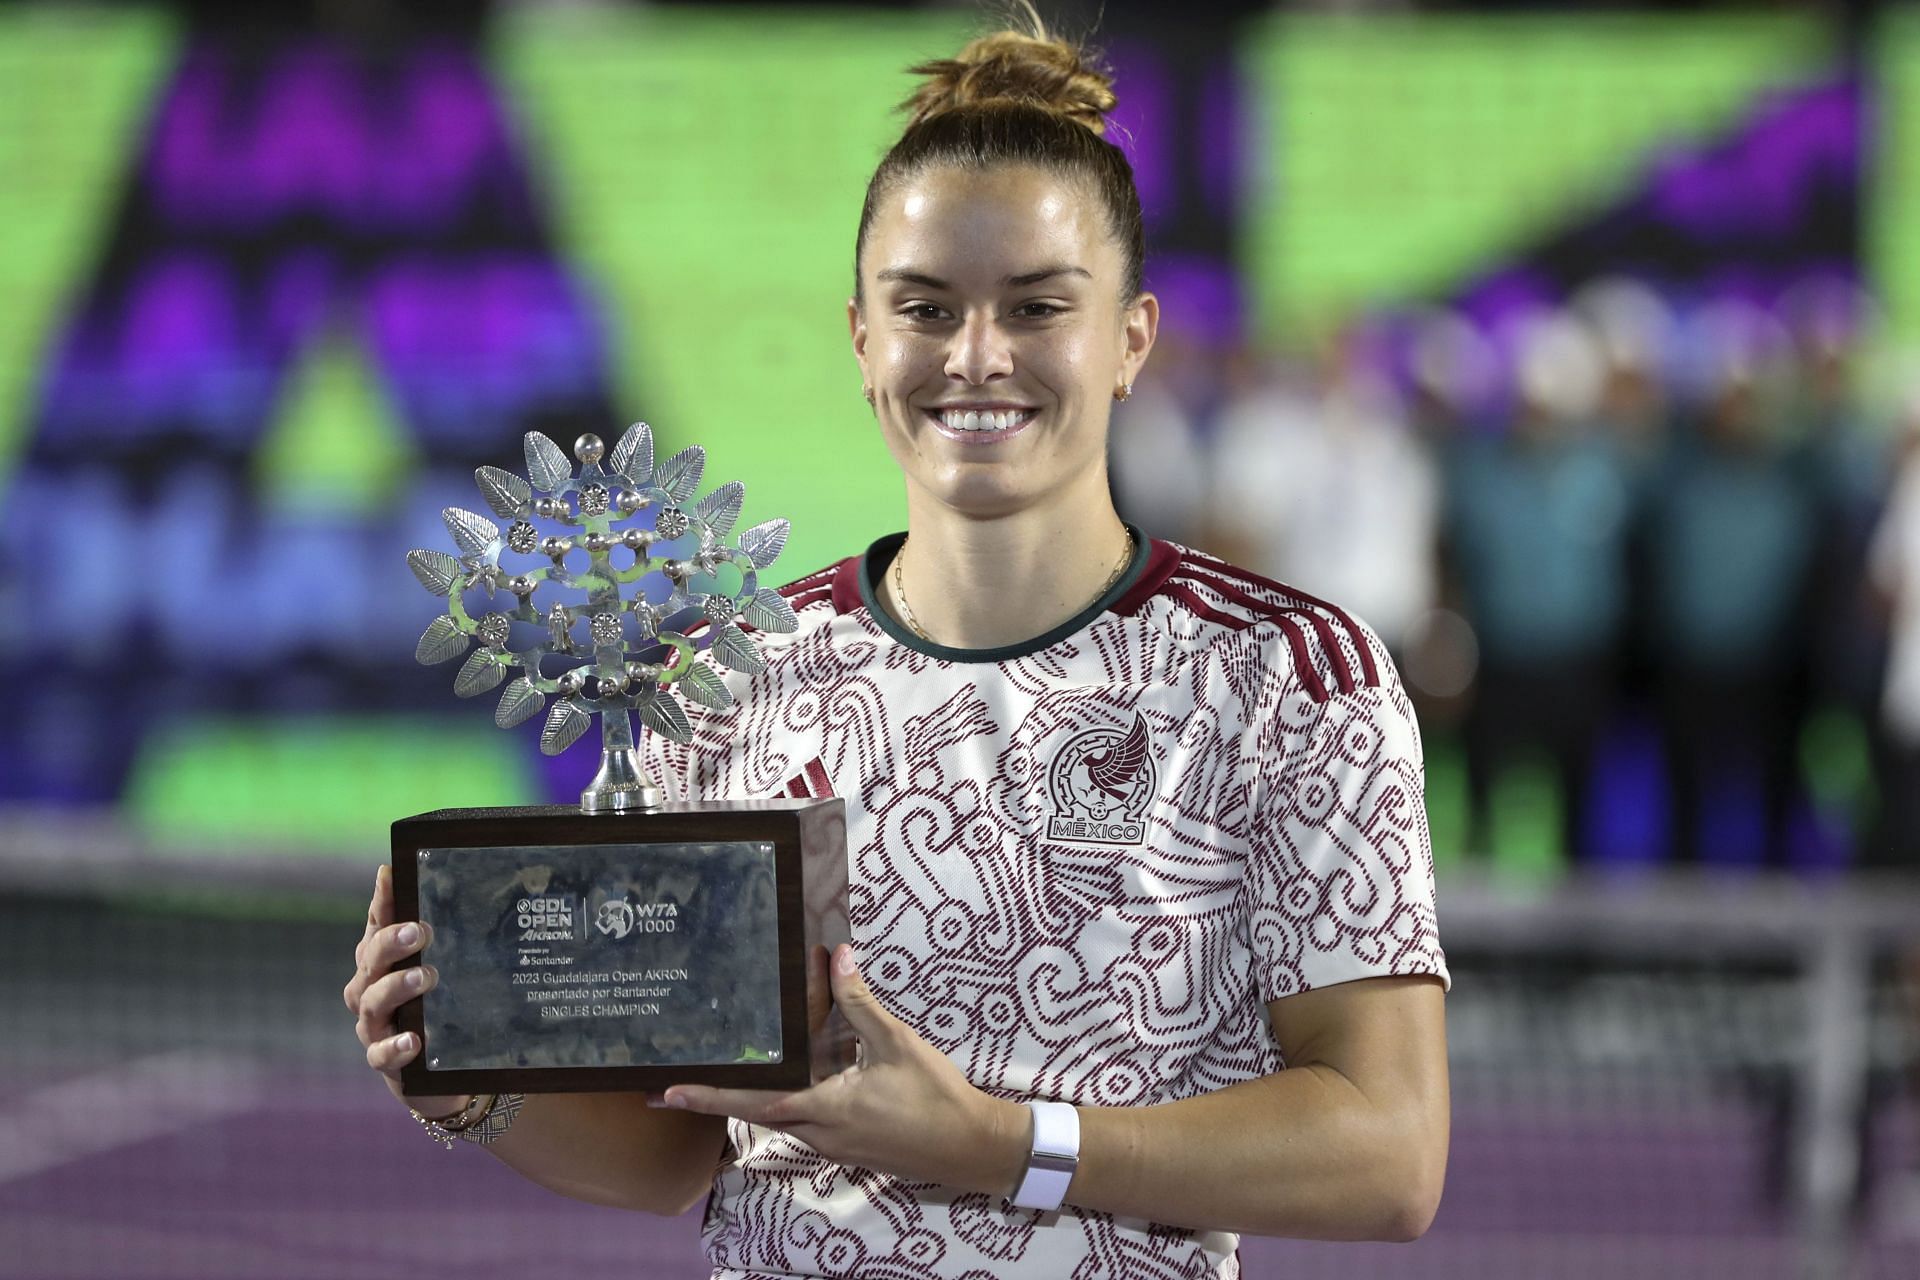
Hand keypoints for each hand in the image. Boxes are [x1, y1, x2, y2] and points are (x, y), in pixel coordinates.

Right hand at [342, 865, 465, 1114]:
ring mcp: (374, 1026)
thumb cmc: (442, 1011)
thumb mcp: (448, 971)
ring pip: (373, 1002)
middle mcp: (370, 989)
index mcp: (382, 961)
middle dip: (391, 943)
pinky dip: (395, 1047)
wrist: (442, 1075)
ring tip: (424, 977)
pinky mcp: (384, 1062)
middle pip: (371, 960)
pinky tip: (414, 1040)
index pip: (378, 924)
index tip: (390, 874)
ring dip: (396, 987)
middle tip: (420, 931)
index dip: (382, 900)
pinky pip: (381, 1054)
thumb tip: (470, 887)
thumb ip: (448, 939)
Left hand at [660, 945, 1027, 1196]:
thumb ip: (862, 1002)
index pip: (757, 1102)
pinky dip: (785, 1104)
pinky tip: (788, 1084)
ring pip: (782, 1121)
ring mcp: (835, 1145)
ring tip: (724, 1079)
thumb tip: (837, 956)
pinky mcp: (850, 1146)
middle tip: (675, 1088)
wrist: (971, 1146)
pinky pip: (806, 1125)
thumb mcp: (897, 1044)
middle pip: (759, 1115)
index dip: (713, 1095)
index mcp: (826, 1109)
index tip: (671, 1091)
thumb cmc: (934, 1096)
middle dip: (719, 1100)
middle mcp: (821, 1134)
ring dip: (752, 1102)